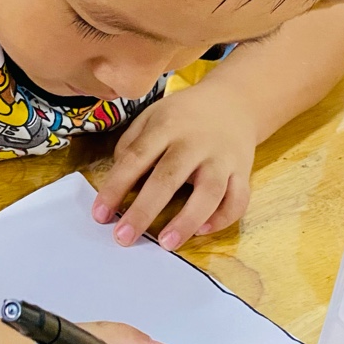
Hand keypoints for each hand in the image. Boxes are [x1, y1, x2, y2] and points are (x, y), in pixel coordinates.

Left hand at [92, 71, 255, 250]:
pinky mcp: (243, 171)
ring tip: (166, 243)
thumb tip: (117, 182)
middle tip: (123, 237)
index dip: (115, 187)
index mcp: (167, 125)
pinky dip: (222, 218)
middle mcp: (195, 142)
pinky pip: (237, 199)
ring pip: (209, 192)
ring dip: (187, 220)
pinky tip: (202, 230)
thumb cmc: (185, 114)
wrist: (234, 101)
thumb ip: (132, 144)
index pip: (136, 157)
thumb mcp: (152, 115)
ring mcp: (222, 157)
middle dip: (144, 210)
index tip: (100, 214)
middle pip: (168, 177)